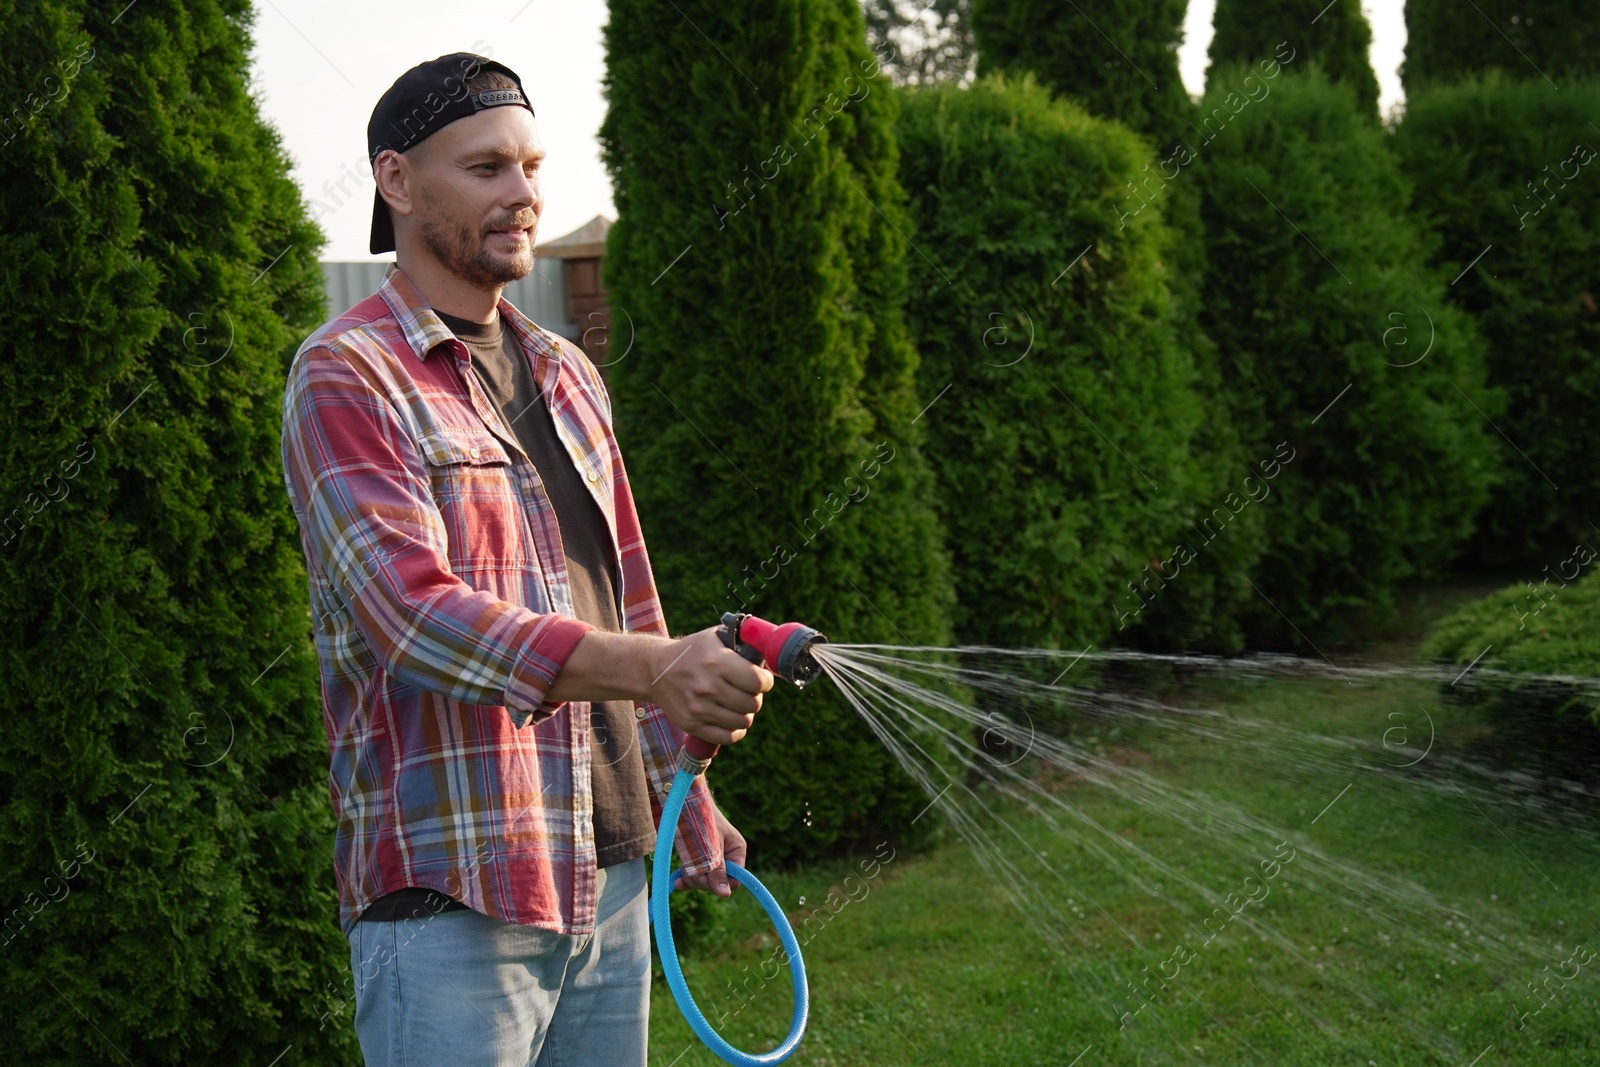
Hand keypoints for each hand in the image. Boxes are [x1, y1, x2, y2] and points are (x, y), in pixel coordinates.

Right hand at [647, 626, 773, 745]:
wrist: (656, 671)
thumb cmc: (692, 652)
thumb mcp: (714, 637)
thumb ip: (742, 641)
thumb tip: (770, 650)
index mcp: (717, 663)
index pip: (758, 682)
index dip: (766, 681)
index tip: (763, 679)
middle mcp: (708, 687)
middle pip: (753, 704)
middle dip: (756, 697)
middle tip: (748, 691)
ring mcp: (699, 708)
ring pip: (743, 722)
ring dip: (746, 714)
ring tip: (739, 704)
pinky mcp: (692, 725)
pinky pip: (727, 737)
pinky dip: (735, 731)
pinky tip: (732, 720)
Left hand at [674, 809, 745, 896]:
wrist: (684, 801)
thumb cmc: (700, 819)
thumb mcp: (710, 846)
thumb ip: (717, 870)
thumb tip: (725, 894)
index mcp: (736, 851)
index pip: (734, 880)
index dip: (719, 883)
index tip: (705, 877)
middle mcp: (726, 856)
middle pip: (718, 883)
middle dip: (703, 879)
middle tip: (692, 869)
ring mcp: (712, 857)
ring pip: (704, 880)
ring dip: (692, 876)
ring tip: (684, 865)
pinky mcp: (698, 858)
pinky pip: (694, 876)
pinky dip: (686, 878)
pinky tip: (678, 882)